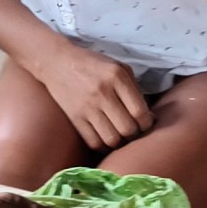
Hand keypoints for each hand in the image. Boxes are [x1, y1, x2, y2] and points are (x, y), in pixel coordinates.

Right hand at [39, 40, 153, 150]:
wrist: (58, 62)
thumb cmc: (93, 64)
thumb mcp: (118, 67)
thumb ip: (134, 88)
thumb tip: (148, 117)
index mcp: (117, 76)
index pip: (139, 111)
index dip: (147, 123)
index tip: (146, 123)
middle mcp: (103, 92)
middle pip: (127, 129)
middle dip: (135, 134)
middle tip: (134, 130)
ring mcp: (87, 107)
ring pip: (112, 140)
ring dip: (120, 141)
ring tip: (121, 135)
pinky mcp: (75, 118)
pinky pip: (94, 142)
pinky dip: (103, 145)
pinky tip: (106, 136)